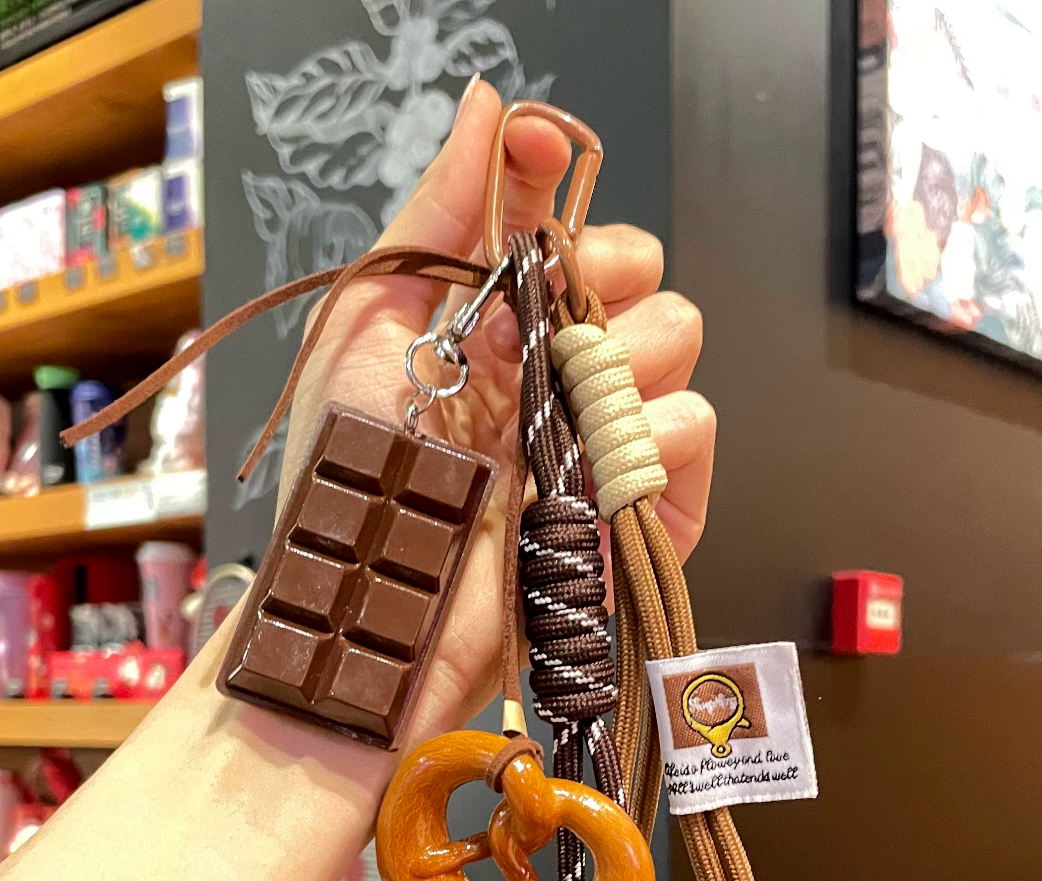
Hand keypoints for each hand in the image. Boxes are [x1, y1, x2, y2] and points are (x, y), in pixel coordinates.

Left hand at [277, 78, 715, 741]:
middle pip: (646, 277)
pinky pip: (692, 433)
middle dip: (601, 282)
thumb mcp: (370, 326)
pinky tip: (593, 470)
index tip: (541, 167)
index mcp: (504, 330)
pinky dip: (652, 441)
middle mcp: (562, 378)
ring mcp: (606, 445)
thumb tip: (491, 107)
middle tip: (534, 337)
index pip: (574, 229)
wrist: (372, 613)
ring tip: (550, 419)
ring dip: (617, 362)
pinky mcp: (641, 513)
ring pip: (676, 343)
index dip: (564, 189)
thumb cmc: (349, 484)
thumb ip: (438, 215)